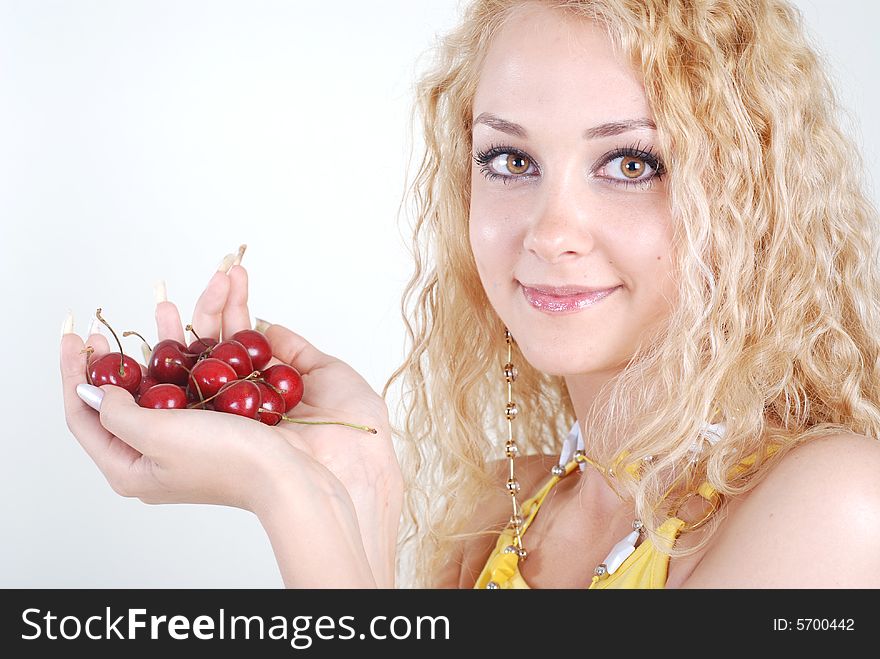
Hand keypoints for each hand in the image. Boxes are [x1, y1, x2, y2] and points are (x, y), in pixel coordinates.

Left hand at [60, 255, 401, 585]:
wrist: (296, 477)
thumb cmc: (228, 462)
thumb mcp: (157, 437)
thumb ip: (117, 413)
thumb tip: (93, 392)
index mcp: (134, 465)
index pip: (88, 416)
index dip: (78, 374)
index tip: (77, 336)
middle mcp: (162, 448)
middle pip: (135, 390)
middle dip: (134, 346)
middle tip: (124, 319)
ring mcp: (199, 431)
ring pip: (179, 372)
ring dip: (183, 329)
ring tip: (178, 296)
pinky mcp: (232, 418)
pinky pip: (214, 372)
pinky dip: (217, 339)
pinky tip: (223, 311)